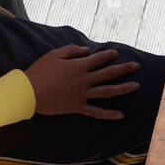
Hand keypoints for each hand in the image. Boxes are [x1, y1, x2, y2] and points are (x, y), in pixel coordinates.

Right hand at [23, 44, 139, 118]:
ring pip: (107, 92)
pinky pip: (96, 112)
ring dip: (123, 89)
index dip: (109, 55)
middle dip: (124, 69)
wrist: (28, 93)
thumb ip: (72, 50)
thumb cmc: (39, 71)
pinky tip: (121, 115)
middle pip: (109, 74)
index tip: (115, 54)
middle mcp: (84, 80)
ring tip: (136, 86)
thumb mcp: (54, 54)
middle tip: (136, 66)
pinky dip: (109, 114)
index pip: (99, 59)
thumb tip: (87, 50)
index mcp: (79, 66)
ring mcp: (82, 95)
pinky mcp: (77, 107)